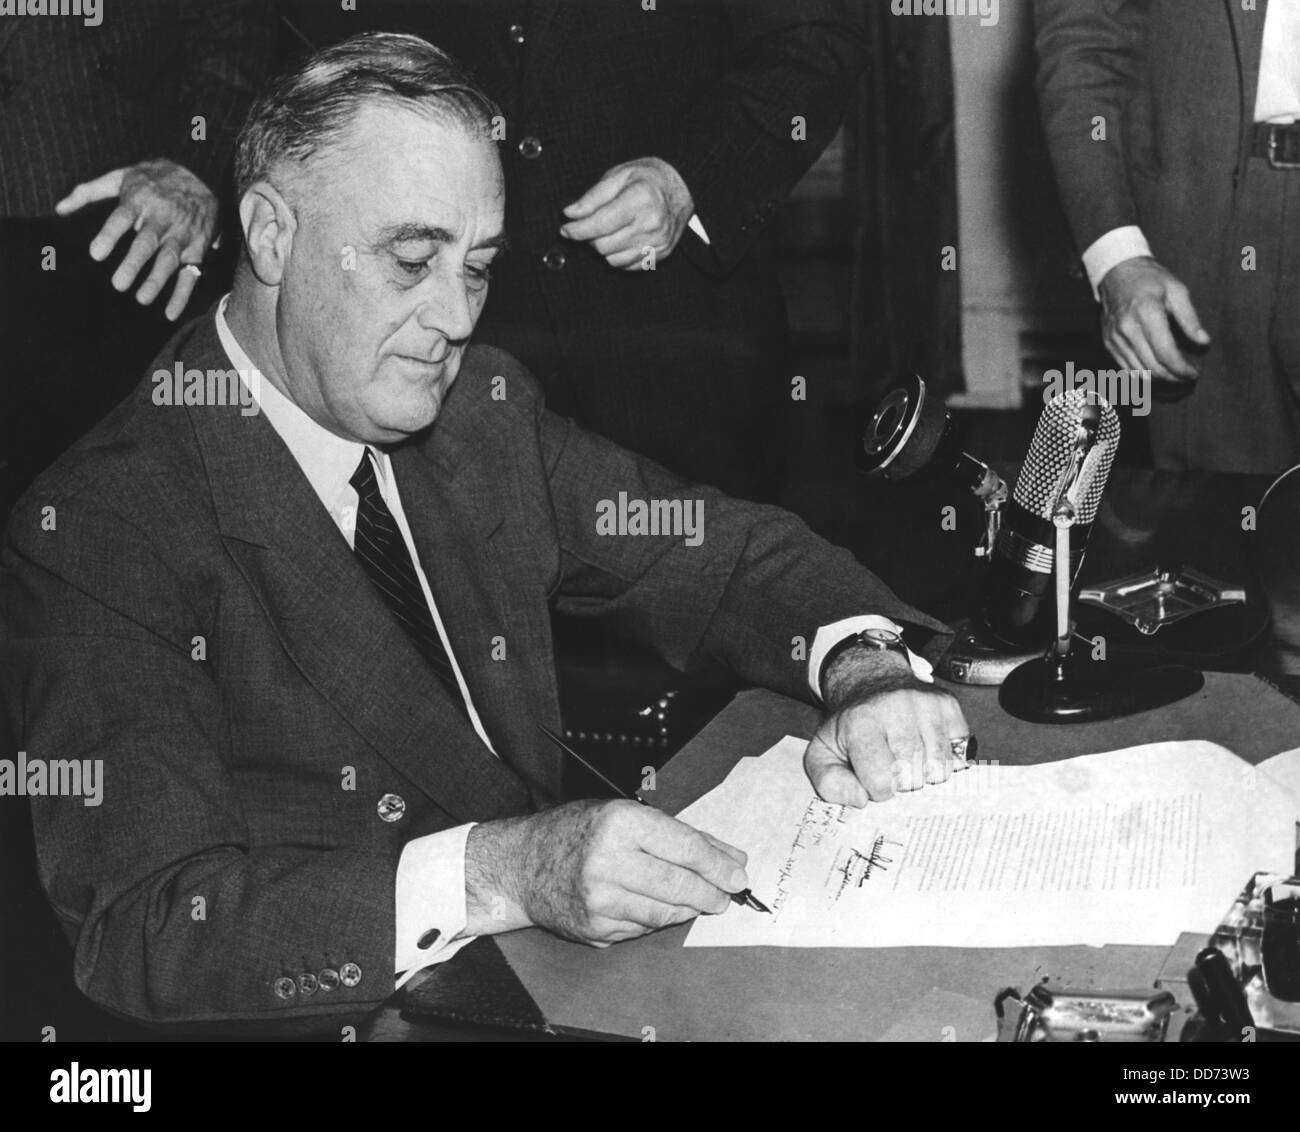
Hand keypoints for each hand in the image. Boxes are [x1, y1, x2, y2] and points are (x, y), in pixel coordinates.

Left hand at [56, 158, 218, 320]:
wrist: (201, 173)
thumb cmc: (154, 177)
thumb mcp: (121, 176)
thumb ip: (89, 192)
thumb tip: (60, 209)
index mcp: (140, 200)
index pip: (122, 217)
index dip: (110, 235)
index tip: (96, 254)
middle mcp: (161, 218)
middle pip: (147, 242)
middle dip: (134, 263)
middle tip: (118, 284)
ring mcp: (181, 234)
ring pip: (169, 259)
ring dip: (157, 280)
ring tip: (142, 299)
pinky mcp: (197, 248)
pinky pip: (191, 273)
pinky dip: (182, 295)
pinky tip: (170, 313)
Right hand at [464, 799, 747, 945]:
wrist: (521, 865)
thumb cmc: (575, 832)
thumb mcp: (623, 814)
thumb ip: (675, 834)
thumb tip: (728, 857)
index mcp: (618, 822)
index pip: (684, 846)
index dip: (718, 864)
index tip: (738, 874)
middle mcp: (608, 861)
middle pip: (679, 884)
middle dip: (712, 893)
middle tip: (727, 895)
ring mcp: (600, 899)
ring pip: (666, 911)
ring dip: (689, 908)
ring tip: (696, 899)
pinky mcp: (595, 928)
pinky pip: (644, 928)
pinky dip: (658, 919)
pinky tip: (658, 906)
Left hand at [560, 157, 694, 269]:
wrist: (683, 187)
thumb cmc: (649, 178)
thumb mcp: (619, 175)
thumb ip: (593, 197)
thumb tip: (570, 214)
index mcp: (640, 199)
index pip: (600, 224)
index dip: (577, 230)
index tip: (565, 229)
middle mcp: (652, 224)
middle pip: (603, 245)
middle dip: (590, 237)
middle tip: (591, 224)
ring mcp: (658, 242)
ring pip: (613, 259)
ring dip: (604, 247)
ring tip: (610, 229)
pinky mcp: (661, 254)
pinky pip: (627, 265)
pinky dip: (618, 254)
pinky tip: (623, 237)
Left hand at [805, 648, 969, 805]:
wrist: (873, 684)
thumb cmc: (851, 727)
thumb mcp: (824, 753)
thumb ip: (830, 782)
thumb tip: (860, 800)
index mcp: (861, 721)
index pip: (880, 779)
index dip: (877, 789)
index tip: (872, 777)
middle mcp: (896, 706)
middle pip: (913, 777)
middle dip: (902, 783)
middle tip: (891, 766)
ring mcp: (927, 704)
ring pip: (939, 768)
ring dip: (925, 773)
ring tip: (909, 758)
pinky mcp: (949, 705)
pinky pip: (959, 754)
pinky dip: (945, 760)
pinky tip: (927, 748)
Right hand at [1098, 256, 1210, 387]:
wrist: (1116, 273)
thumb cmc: (1151, 280)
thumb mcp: (1177, 290)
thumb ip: (1190, 318)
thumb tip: (1203, 342)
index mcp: (1147, 313)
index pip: (1166, 353)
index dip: (1182, 368)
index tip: (1194, 372)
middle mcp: (1127, 329)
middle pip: (1152, 367)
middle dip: (1173, 377)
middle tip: (1187, 376)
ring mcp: (1115, 338)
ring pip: (1138, 373)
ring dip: (1159, 379)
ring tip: (1174, 376)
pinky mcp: (1108, 343)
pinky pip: (1126, 369)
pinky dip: (1143, 376)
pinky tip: (1156, 372)